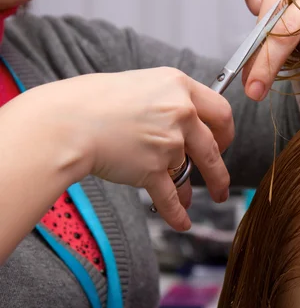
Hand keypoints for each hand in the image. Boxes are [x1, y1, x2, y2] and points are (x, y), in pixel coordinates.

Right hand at [15, 67, 233, 230]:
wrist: (66, 122)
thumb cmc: (93, 101)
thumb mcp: (141, 84)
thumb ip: (168, 100)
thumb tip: (184, 121)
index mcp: (179, 87)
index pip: (220, 110)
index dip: (226, 130)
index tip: (223, 142)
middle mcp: (181, 112)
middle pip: (215, 145)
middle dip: (221, 167)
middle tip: (221, 178)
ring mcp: (169, 141)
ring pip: (192, 172)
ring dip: (196, 191)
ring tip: (203, 200)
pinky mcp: (152, 168)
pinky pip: (170, 196)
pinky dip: (177, 213)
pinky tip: (182, 222)